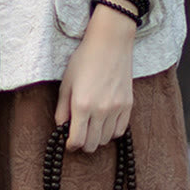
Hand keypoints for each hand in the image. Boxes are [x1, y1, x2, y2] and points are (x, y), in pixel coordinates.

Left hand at [54, 3, 135, 151]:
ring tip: (91, 127)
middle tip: (79, 135)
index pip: (77, 140)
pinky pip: (120, 131)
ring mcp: (116, 109)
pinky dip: (111, 132)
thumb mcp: (67, 82)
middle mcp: (100, 110)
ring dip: (97, 138)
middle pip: (92, 144)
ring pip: (106, 139)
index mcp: (82, 104)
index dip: (71, 145)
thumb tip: (61, 127)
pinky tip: (104, 123)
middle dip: (83, 143)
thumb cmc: (84, 59)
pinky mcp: (128, 106)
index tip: (68, 142)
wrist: (110, 44)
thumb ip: (62, 108)